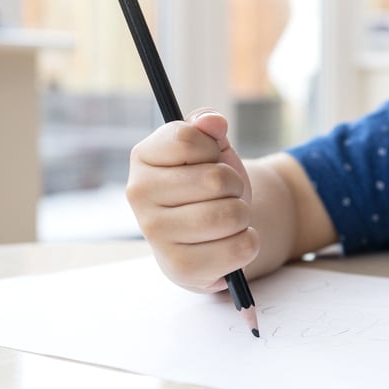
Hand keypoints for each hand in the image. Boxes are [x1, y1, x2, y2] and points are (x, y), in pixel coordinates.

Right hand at [126, 108, 257, 292]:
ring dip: (242, 215)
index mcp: (142, 157)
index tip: (208, 160)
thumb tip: (212, 121)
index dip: (213, 149)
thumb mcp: (211, 148)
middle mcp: (139, 195)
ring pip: (231, 215)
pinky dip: (249, 242)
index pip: (188, 139)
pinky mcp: (179, 268)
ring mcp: (155, 234)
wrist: (209, 234)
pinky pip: (240, 248)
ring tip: (228, 217)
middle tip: (223, 195)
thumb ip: (209, 126)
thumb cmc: (208, 184)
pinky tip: (230, 240)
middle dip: (234, 185)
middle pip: (216, 180)